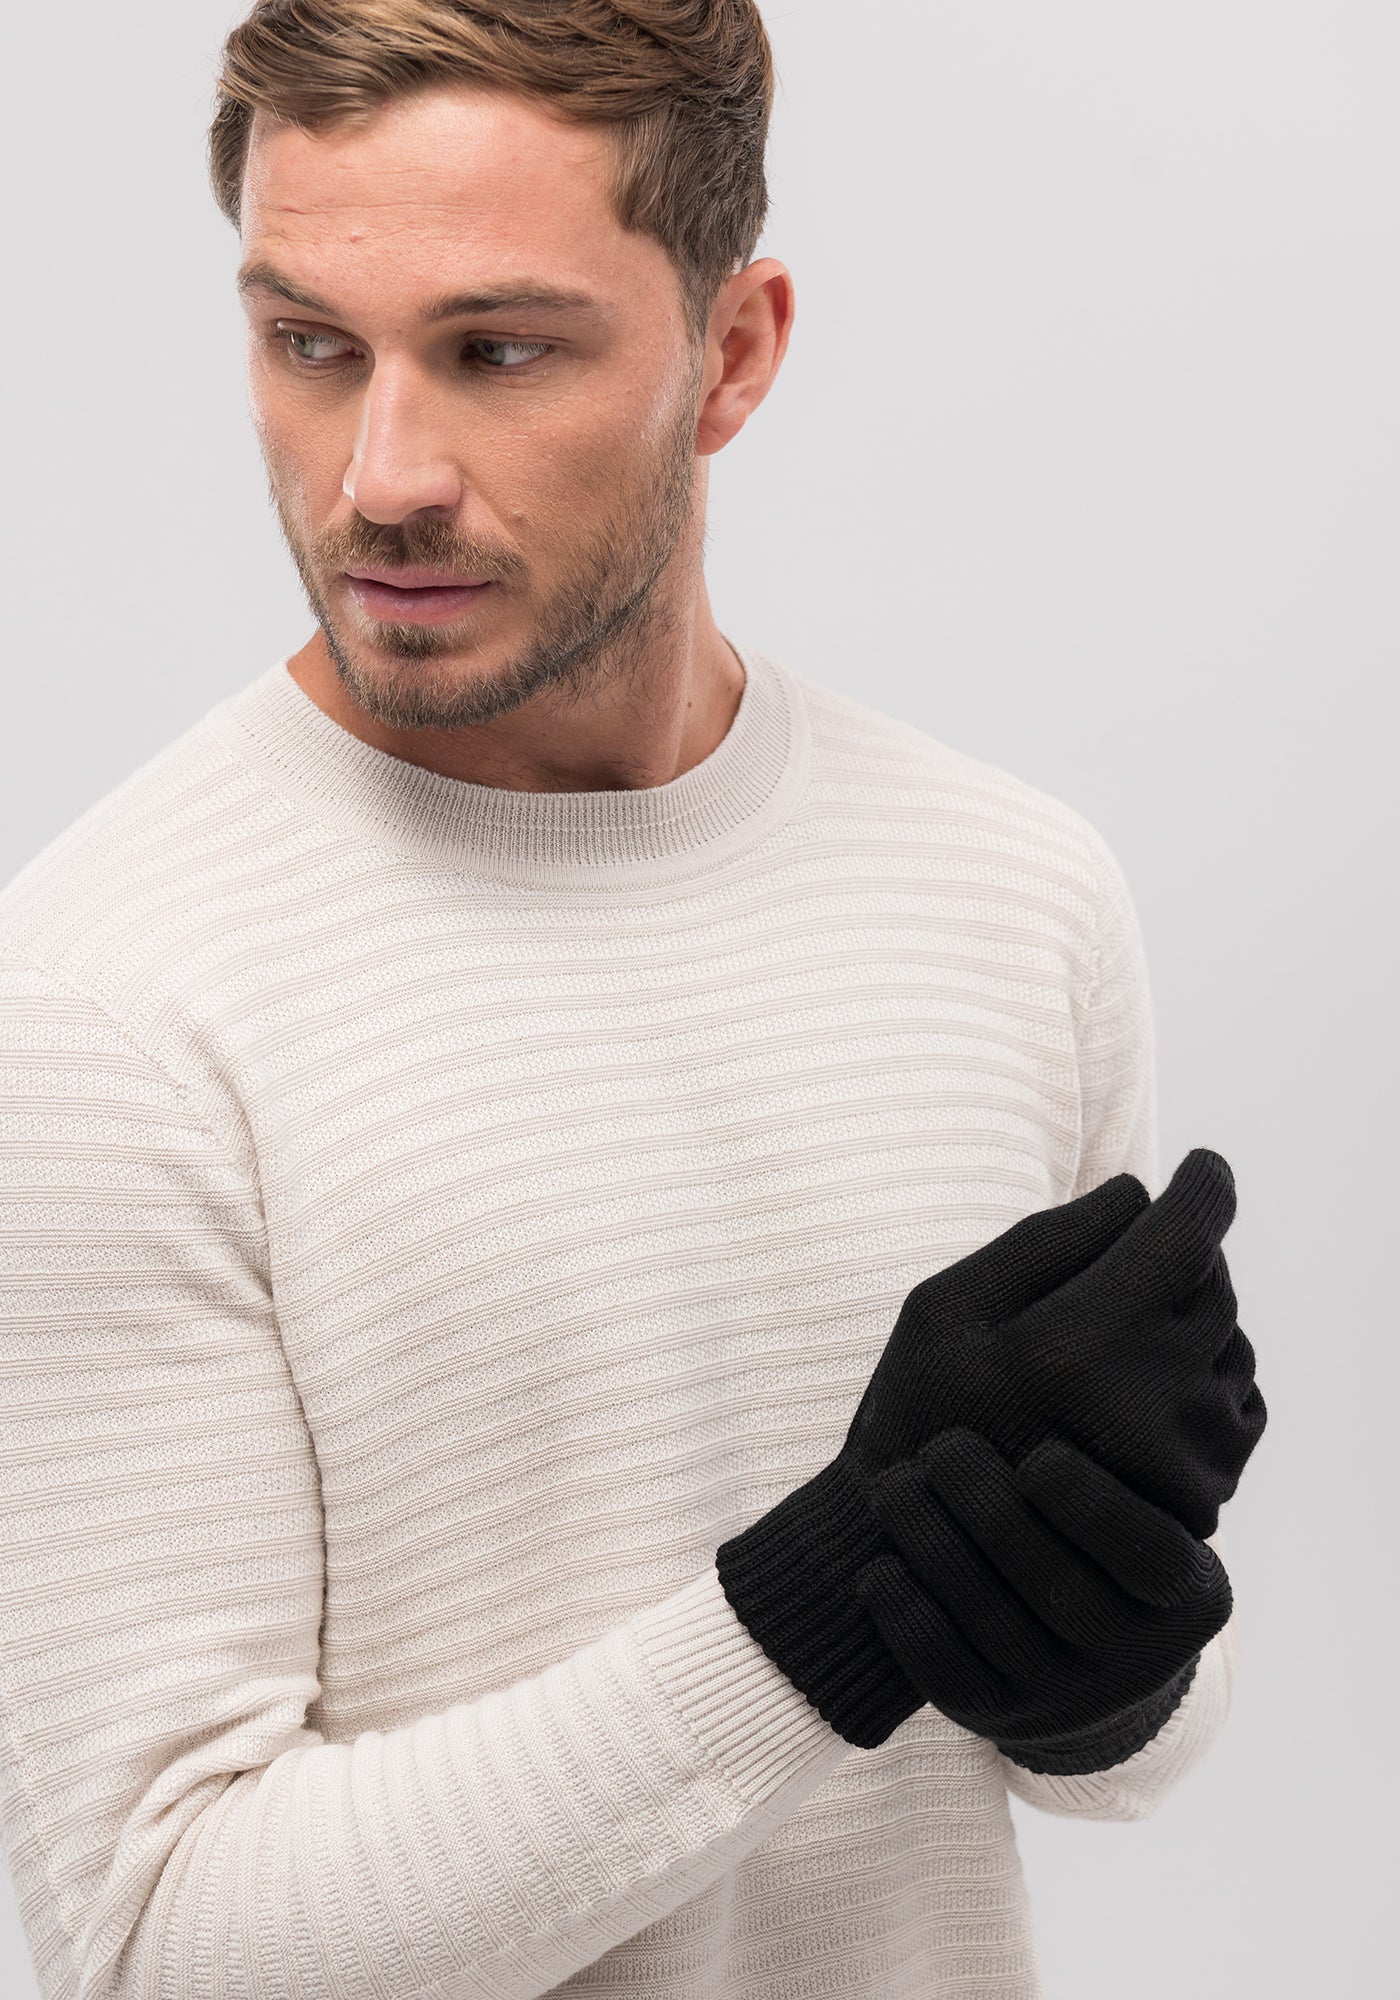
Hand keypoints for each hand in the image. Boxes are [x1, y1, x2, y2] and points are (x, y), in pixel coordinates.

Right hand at [847, 1149, 1265, 1541]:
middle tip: (1134, 1253)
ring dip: (1193, 1317)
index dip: (1204, 1188)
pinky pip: (1238, 1405)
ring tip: (1124, 1332)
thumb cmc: (922, 1410)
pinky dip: (1206, 1376)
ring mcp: (1183, 1457)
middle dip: (1183, 1252)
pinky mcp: (1202, 1496)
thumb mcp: (945, 1307)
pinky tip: (1145, 1387)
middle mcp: (1148, 1402)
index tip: (1203, 1167)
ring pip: (1232, 1344)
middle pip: (1213, 1284)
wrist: (932, 1557)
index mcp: (1079, 1345)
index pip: (1186, 1235)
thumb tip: (1137, 1194)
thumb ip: (1045, 1241)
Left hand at [854, 1427, 1231, 1755]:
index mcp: (1188, 1594)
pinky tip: (877, 1565)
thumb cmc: (1088, 1522)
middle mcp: (1137, 1661)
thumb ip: (1121, 1424)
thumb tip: (1131, 1300)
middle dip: (987, 1509)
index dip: (1090, 1505)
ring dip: (931, 1544)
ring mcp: (1067, 1700)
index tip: (1038, 1455)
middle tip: (942, 1448)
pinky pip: (946, 1675)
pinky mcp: (999, 1721)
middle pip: (1055, 1586)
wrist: (1073, 1644)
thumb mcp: (1133, 1489)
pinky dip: (906, 1616)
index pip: (1148, 1552)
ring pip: (991, 1624)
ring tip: (892, 1484)